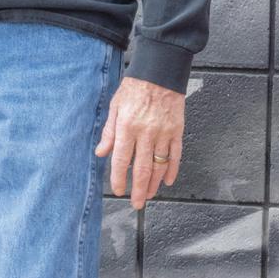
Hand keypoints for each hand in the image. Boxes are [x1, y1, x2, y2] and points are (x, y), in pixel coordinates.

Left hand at [95, 76, 184, 209]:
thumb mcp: (115, 106)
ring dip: (155, 184)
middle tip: (137, 204)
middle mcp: (146, 133)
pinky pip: (176, 155)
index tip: (117, 191)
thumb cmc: (134, 88)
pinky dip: (172, 170)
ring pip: (160, 165)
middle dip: (139, 189)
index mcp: (127, 126)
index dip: (119, 178)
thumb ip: (109, 131)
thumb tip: (101, 152)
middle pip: (142, 168)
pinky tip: (168, 181)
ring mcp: (163, 133)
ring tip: (150, 195)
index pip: (121, 159)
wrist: (159, 73)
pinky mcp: (177, 131)